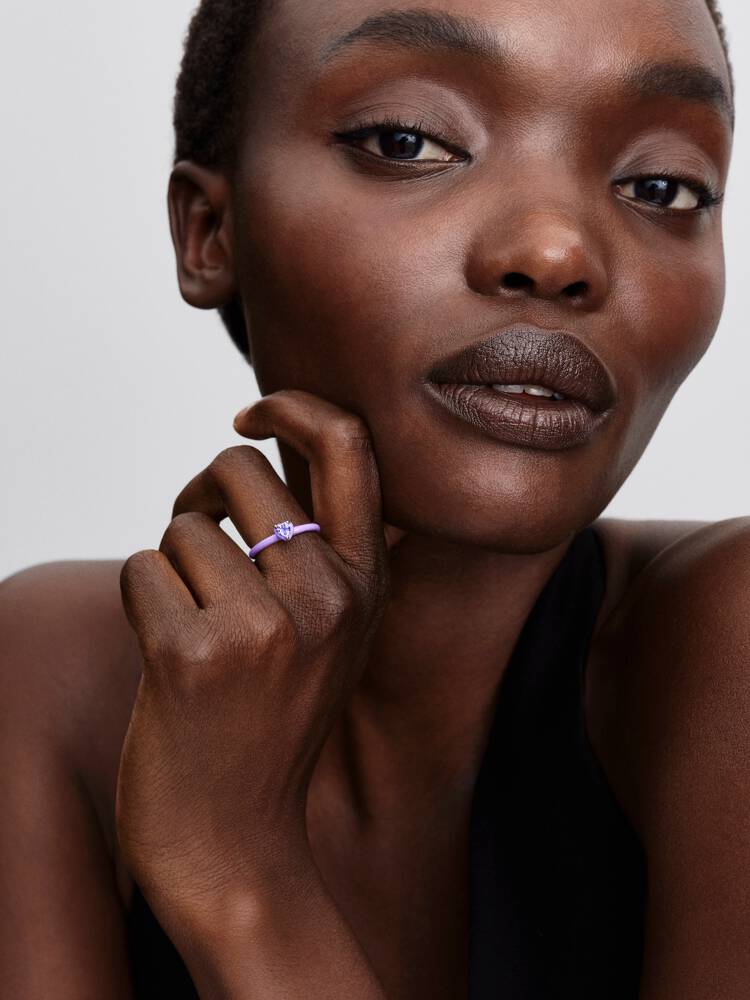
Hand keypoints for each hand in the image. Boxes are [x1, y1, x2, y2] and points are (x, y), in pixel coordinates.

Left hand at [115, 389, 389, 928]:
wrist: (237, 843)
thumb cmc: (269, 724)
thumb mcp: (327, 635)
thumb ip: (313, 552)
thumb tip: (253, 454)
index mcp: (367, 586)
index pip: (349, 449)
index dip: (296, 407)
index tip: (252, 418)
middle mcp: (328, 597)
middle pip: (241, 472)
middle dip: (204, 492)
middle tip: (197, 540)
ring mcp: (266, 627)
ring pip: (184, 526)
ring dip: (172, 567)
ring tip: (194, 628)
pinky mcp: (195, 655)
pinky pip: (143, 569)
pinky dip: (141, 602)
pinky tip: (166, 659)